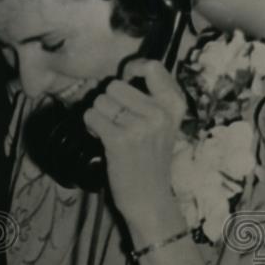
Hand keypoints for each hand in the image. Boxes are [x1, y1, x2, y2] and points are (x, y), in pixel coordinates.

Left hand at [82, 59, 186, 223]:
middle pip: (115, 84)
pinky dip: (90, 125)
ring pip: (100, 100)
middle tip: (116, 120)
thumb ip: (151, 96)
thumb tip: (125, 70)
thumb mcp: (164, 123)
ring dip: (98, 114)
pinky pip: (91, 116)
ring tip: (110, 131)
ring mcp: (141, 126)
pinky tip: (100, 138)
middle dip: (108, 100)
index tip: (126, 80)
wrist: (149, 198)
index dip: (131, 69)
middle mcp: (160, 113)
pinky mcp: (120, 140)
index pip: (151, 66)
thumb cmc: (151, 158)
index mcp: (174, 104)